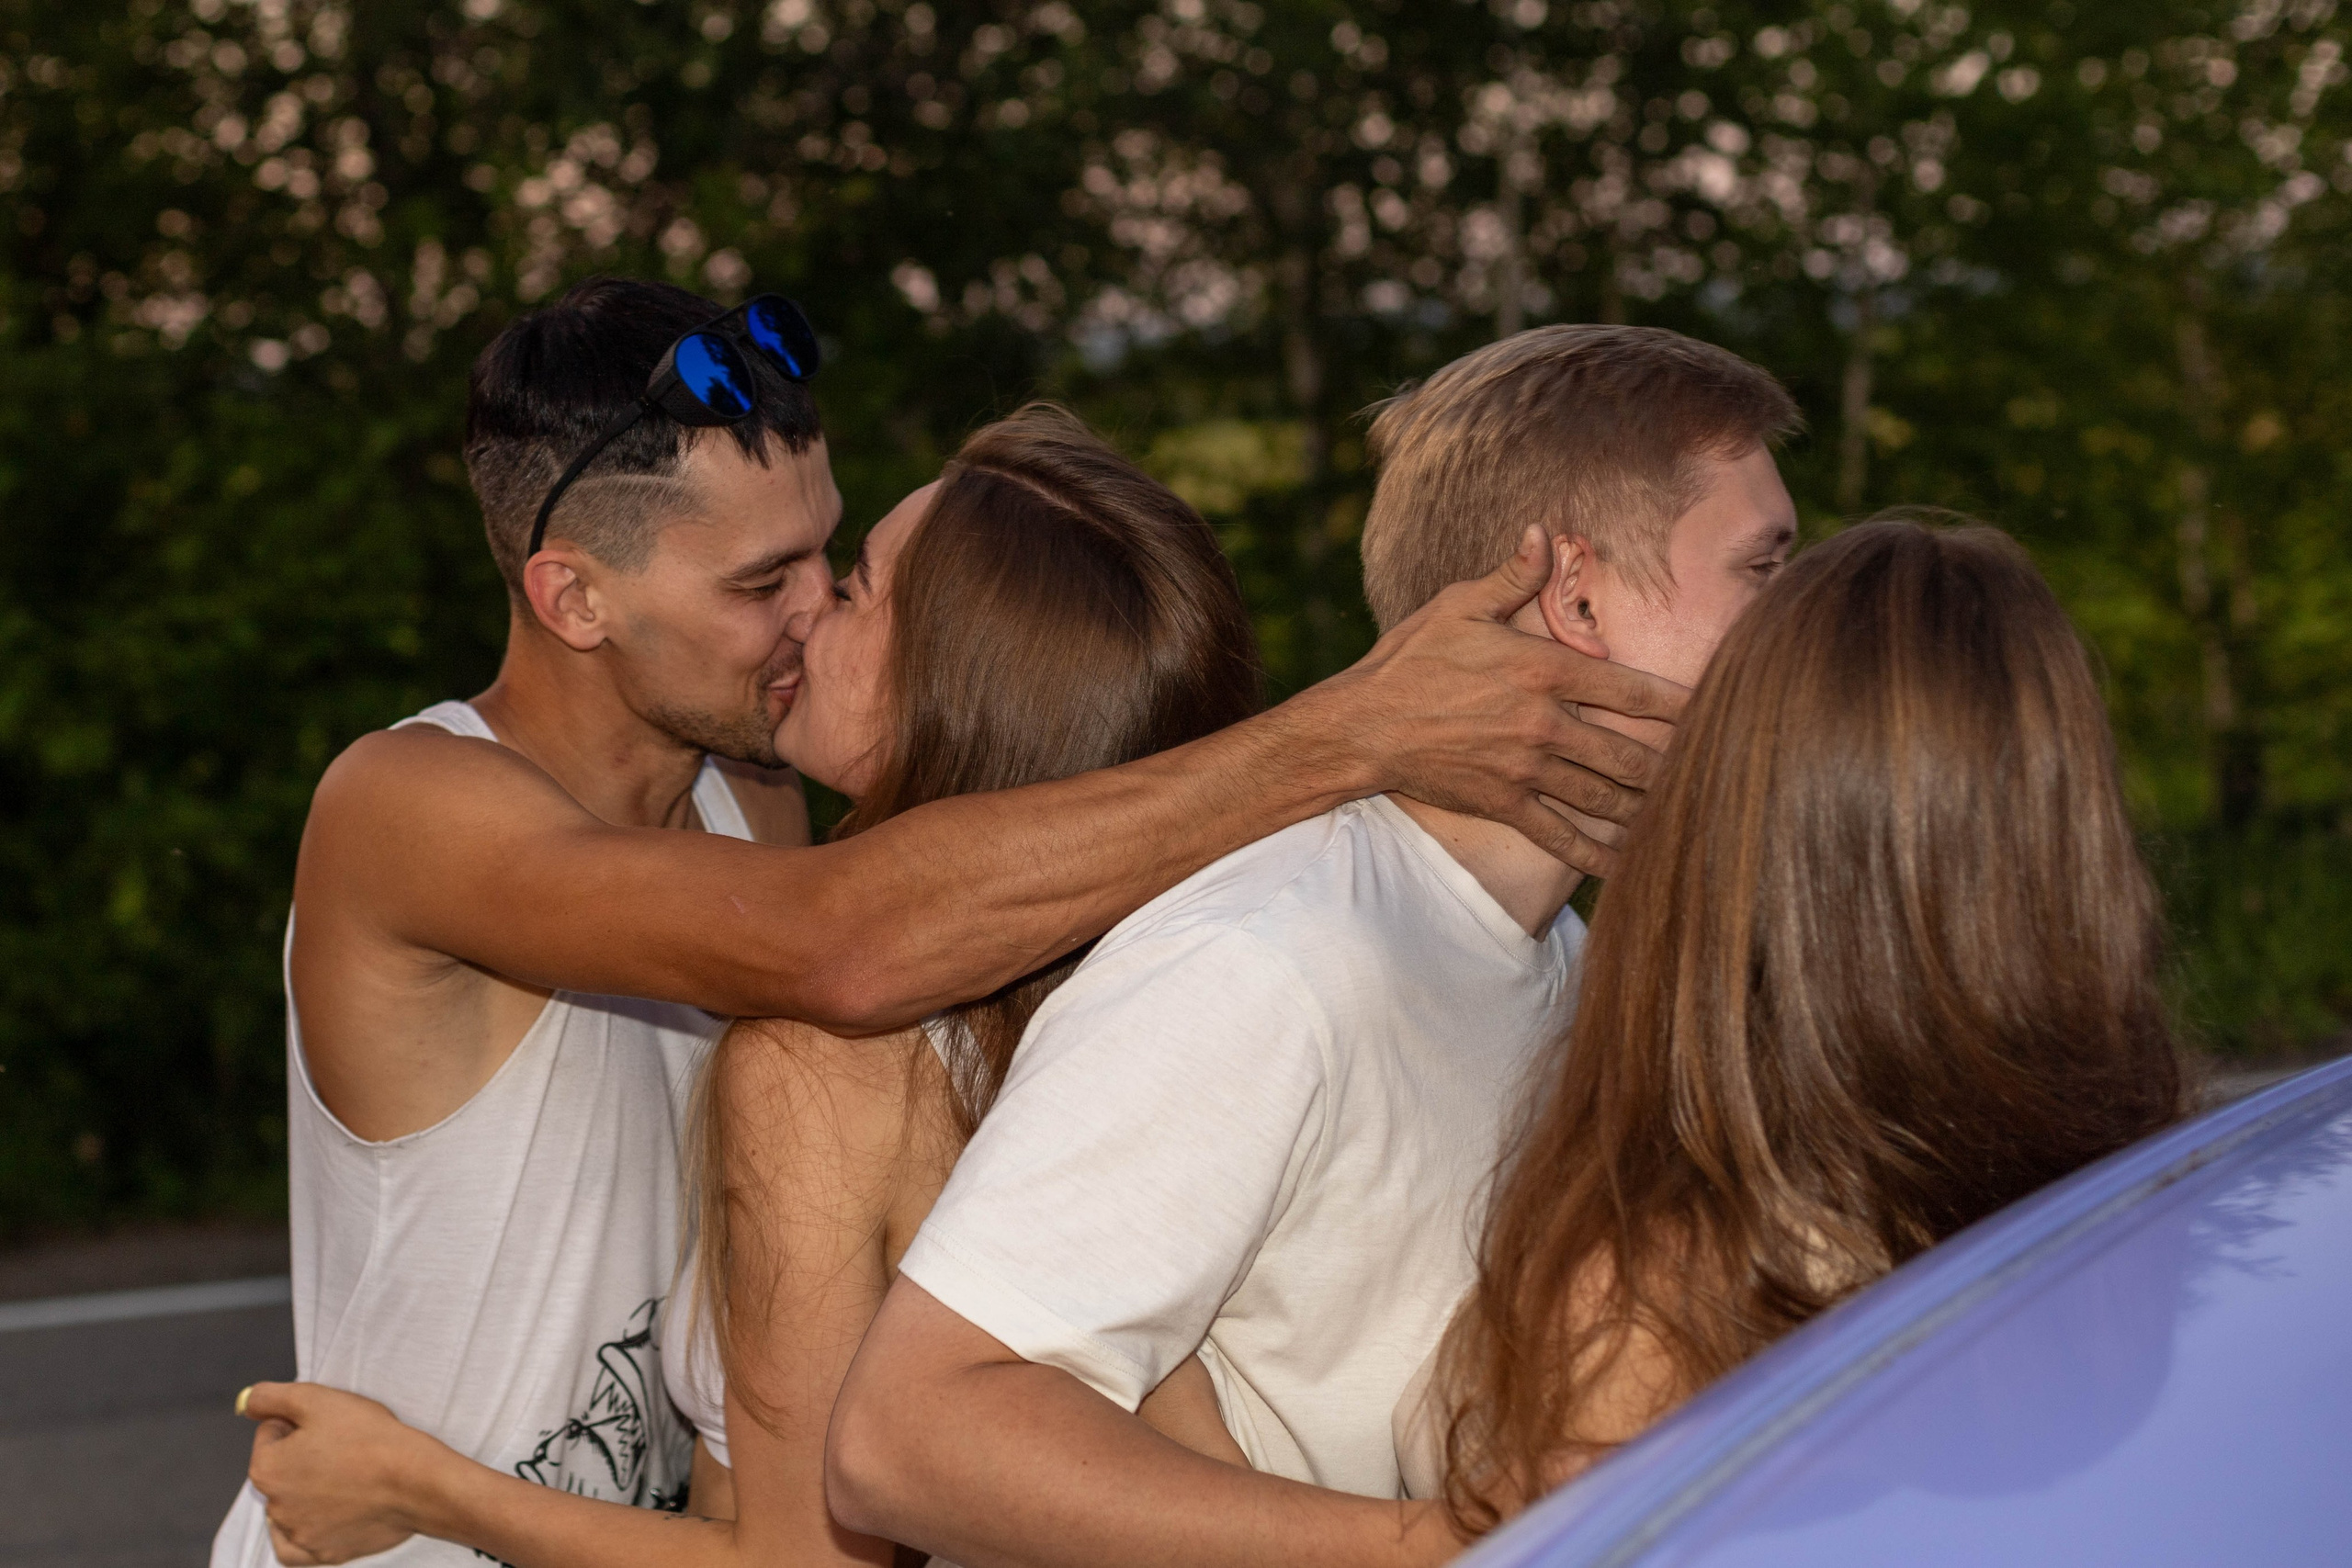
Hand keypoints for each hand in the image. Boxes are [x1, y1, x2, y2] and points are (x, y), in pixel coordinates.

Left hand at [239, 1381, 442, 1564]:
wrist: (416, 1480)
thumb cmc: (369, 1438)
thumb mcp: (318, 1399)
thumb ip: (271, 1397)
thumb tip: (246, 1402)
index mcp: (266, 1468)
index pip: (271, 1432)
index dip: (300, 1420)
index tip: (330, 1422)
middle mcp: (274, 1506)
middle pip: (281, 1468)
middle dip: (302, 1455)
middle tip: (342, 1445)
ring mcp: (299, 1533)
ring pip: (291, 1503)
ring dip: (308, 1489)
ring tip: (347, 1475)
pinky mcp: (323, 1553)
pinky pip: (296, 1547)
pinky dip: (302, 1532)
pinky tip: (320, 1516)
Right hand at [1309, 527, 1687, 874]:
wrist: (1362, 726)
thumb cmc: (1410, 659)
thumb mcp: (1459, 606)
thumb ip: (1512, 575)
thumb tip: (1545, 530)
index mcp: (1543, 670)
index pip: (1630, 688)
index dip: (1679, 702)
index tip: (1717, 708)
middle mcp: (1544, 723)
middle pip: (1630, 752)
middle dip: (1675, 766)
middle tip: (1713, 775)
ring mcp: (1526, 770)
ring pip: (1606, 796)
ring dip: (1648, 810)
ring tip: (1686, 818)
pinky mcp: (1504, 805)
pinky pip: (1563, 837)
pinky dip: (1599, 856)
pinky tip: (1630, 866)